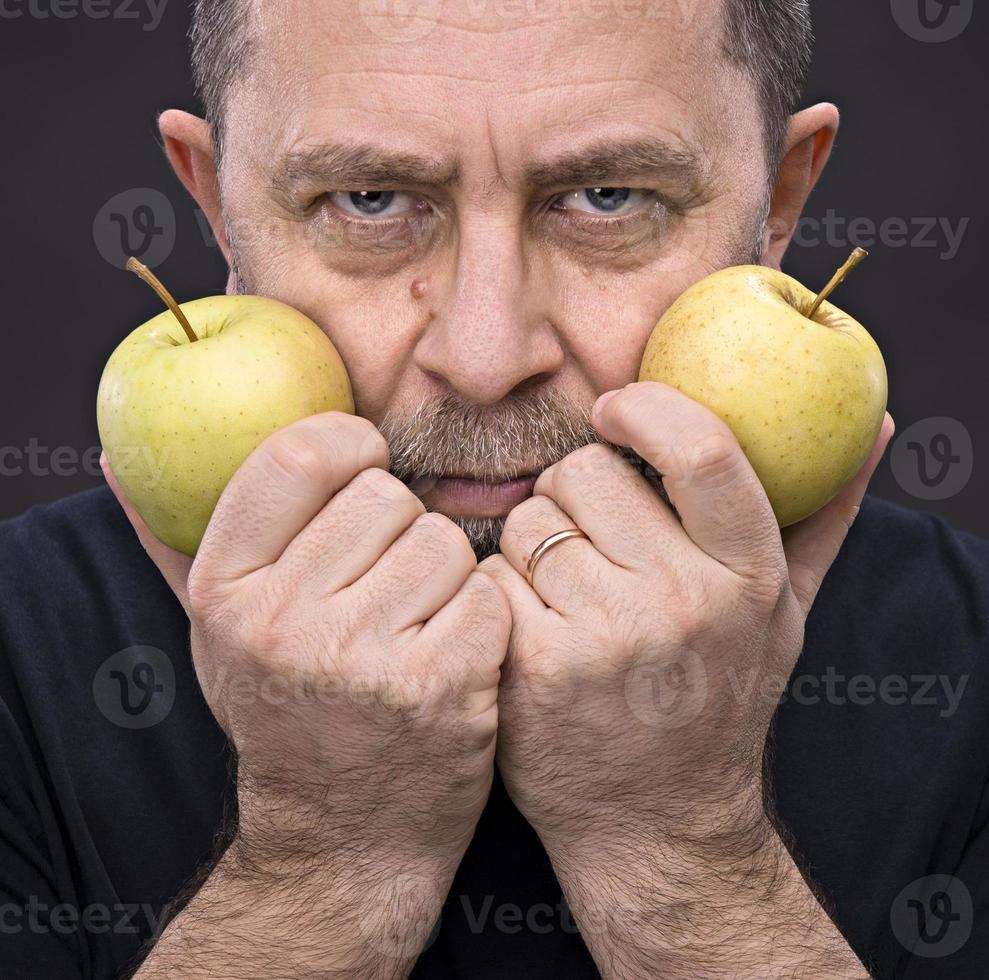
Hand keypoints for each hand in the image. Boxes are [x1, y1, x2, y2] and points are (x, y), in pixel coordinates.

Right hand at [104, 412, 509, 971]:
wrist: (341, 840)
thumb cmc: (284, 720)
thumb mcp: (214, 638)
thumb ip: (171, 548)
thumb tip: (115, 466)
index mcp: (225, 592)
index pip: (297, 457)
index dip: (348, 443)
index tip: (367, 461)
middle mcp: (283, 621)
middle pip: (387, 495)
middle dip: (399, 529)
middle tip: (385, 585)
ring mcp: (361, 656)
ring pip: (444, 540)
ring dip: (444, 576)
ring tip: (414, 626)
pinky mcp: (436, 685)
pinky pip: (486, 593)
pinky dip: (480, 618)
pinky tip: (451, 656)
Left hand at [479, 382, 891, 975]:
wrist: (655, 823)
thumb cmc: (718, 702)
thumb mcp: (784, 616)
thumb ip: (824, 518)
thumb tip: (880, 429)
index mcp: (746, 577)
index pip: (701, 450)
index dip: (646, 408)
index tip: (614, 408)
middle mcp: (680, 604)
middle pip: (584, 473)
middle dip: (574, 493)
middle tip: (591, 541)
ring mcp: (606, 638)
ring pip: (529, 520)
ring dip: (535, 544)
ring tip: (567, 595)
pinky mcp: (537, 666)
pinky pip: (494, 574)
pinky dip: (504, 591)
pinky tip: (534, 630)